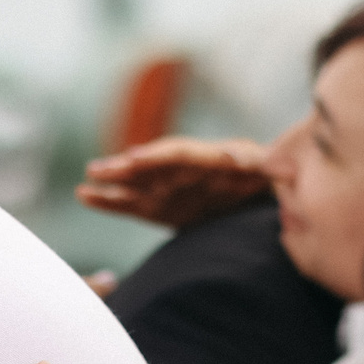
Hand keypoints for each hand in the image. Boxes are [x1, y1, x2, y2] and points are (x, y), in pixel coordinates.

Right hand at [76, 136, 270, 227]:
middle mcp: (190, 170)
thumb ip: (268, 168)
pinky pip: (134, 204)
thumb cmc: (277, 183)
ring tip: (88, 177)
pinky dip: (111, 201)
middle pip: (155, 164)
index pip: (183, 154)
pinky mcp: (165, 209)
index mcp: (217, 158)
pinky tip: (85, 195)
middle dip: (128, 166)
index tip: (135, 159)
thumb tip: (261, 162)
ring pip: (139, 182)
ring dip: (114, 179)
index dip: (159, 157)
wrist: (272, 201)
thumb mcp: (277, 173)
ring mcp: (175, 189)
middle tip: (100, 168)